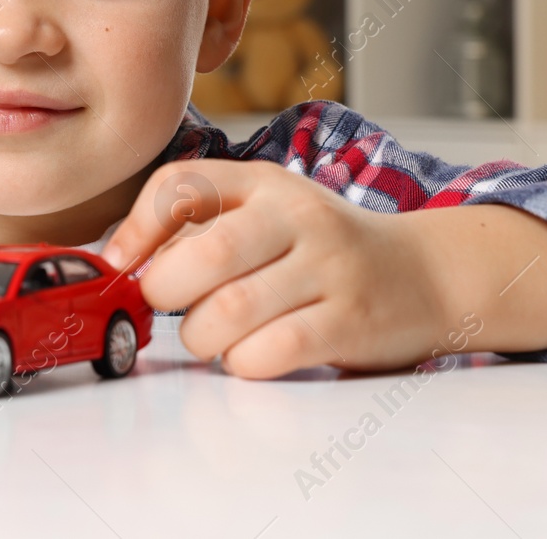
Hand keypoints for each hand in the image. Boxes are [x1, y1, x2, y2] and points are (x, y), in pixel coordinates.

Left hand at [101, 159, 546, 378]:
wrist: (428, 274)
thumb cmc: (323, 249)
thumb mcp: (267, 213)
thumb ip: (200, 225)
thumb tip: (118, 257)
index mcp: (265, 183)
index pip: (180, 185)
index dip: (136, 229)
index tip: (122, 264)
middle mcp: (297, 215)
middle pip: (201, 257)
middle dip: (164, 294)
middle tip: (168, 307)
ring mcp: (328, 267)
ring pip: (228, 312)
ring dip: (201, 337)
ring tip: (212, 335)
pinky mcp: (349, 321)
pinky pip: (269, 353)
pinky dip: (242, 363)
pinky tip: (251, 355)